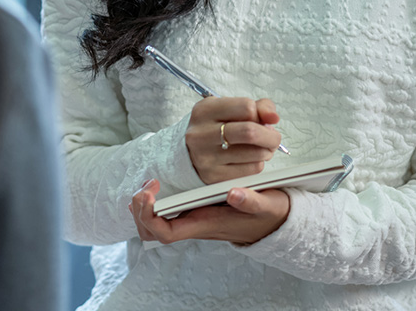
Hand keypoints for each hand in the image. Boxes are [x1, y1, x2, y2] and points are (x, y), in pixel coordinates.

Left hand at [128, 178, 290, 245]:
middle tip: (147, 184)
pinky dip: (152, 201)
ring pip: (153, 225)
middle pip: (151, 232)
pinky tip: (156, 184)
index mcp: (206, 224)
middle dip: (139, 210)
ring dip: (144, 206)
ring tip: (149, 183)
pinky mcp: (193, 211)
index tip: (149, 192)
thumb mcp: (267, 204)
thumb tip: (234, 194)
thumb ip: (252, 200)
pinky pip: (163, 214)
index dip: (149, 216)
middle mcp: (194, 225)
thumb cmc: (269, 213)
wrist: (276, 221)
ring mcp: (192, 219)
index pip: (166, 232)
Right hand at [185, 96, 282, 183]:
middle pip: (250, 132)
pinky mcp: (214, 176)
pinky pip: (251, 170)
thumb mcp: (228, 109)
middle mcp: (202, 134)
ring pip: (255, 154)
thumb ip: (256, 107)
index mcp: (205, 111)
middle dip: (270, 136)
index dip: (260, 114)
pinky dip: (258, 163)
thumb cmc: (214, 127)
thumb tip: (273, 117)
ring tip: (261, 148)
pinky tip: (250, 158)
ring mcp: (207, 157)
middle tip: (273, 137)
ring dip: (267, 151)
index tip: (261, 119)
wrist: (188, 152)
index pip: (246, 107)